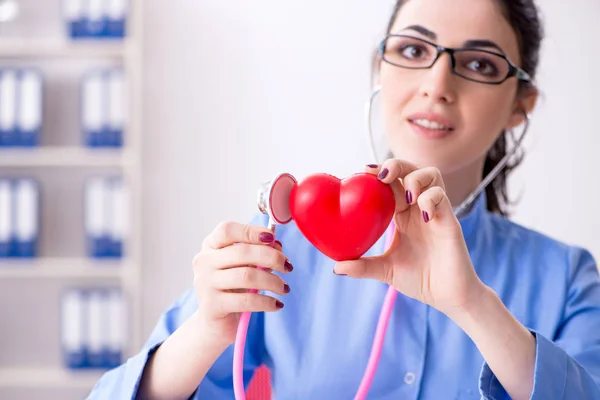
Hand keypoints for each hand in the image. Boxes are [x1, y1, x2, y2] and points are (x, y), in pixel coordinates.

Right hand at [191, 221, 292, 344]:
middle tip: (287, 266)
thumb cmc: (232, 289)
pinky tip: (277, 304)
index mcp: (210, 246)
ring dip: (273, 281)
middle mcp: (204, 262)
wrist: (215, 324)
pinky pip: (246, 300)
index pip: (227, 230)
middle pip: (242, 252)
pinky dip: (267, 302)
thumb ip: (258, 253)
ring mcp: (205, 284)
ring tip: (284, 288)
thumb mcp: (244, 267)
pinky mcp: (212, 306)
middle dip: (271, 257)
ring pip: (247, 276)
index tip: (272, 238)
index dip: (251, 231)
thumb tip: (277, 244)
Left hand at [333, 159, 485, 315]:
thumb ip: (363, 267)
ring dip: (416, 177)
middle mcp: (419, 209)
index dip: (379, 173)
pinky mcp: (450, 221)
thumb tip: (336, 267)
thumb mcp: (386, 271)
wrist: (449, 297)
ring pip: (431, 175)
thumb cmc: (421, 280)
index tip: (362, 172)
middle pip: (411, 170)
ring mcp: (436, 212)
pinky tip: (423, 215)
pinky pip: (442, 197)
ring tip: (407, 195)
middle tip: (381, 175)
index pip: (391, 184)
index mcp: (403, 215)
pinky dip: (431, 199)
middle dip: (396, 165)